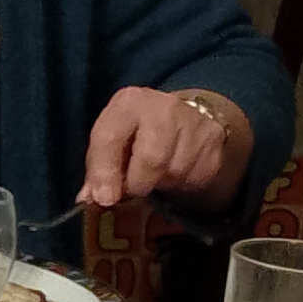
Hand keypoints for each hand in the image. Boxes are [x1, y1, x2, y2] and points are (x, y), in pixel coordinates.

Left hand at [82, 84, 245, 209]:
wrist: (184, 117)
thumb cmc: (138, 133)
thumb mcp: (113, 141)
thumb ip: (99, 169)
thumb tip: (89, 198)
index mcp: (129, 102)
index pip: (110, 137)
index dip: (104, 172)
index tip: (104, 198)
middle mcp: (163, 106)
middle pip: (151, 159)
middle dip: (139, 182)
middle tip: (136, 187)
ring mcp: (192, 121)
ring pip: (175, 172)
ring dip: (163, 183)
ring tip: (157, 173)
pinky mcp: (213, 139)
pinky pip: (195, 176)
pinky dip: (183, 182)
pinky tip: (178, 169)